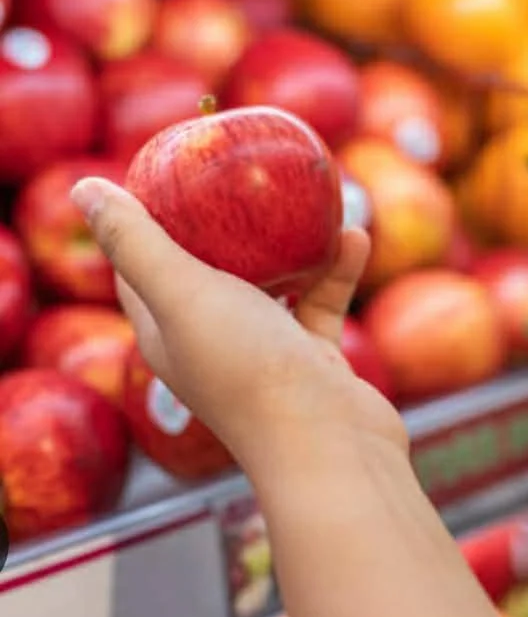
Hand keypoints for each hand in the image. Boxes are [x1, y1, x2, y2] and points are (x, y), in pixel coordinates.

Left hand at [70, 175, 406, 463]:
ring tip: (312, 198)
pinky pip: (320, 302)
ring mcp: (265, 353)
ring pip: (274, 284)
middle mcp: (211, 343)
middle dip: (225, 222)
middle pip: (210, 269)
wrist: (331, 444)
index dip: (147, 220)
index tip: (169, 172)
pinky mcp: (311, 359)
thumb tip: (84, 189)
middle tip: (244, 176)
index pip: (142, 269)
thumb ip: (136, 242)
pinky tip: (354, 236)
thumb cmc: (249, 370)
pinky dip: (335, 270)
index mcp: (167, 332)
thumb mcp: (183, 295)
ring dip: (292, 244)